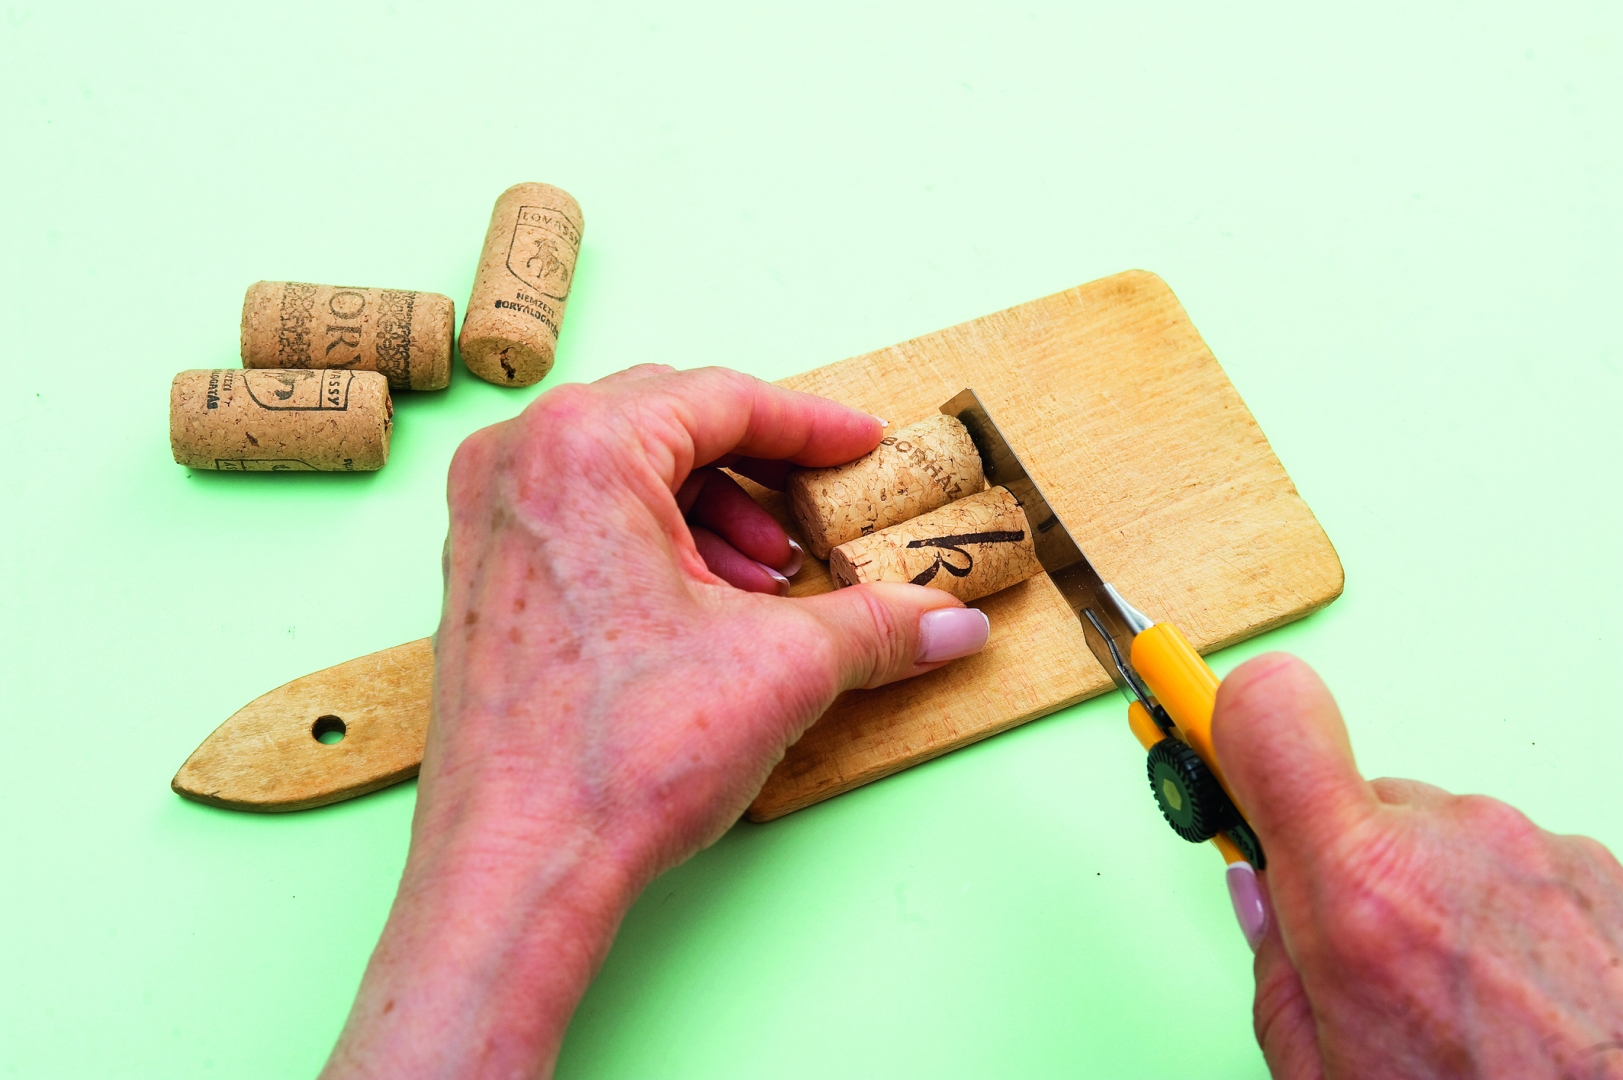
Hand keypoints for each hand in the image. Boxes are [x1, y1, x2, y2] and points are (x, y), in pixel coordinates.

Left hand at [322, 365, 990, 1078]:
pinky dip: (654, 538)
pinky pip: (580, 514)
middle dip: (756, 467)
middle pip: (667, 421)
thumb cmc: (616, 755)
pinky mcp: (479, 574)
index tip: (861, 444)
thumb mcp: (781, 670)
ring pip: (622, 469)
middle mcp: (518, 461)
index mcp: (584, 447)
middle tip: (817, 508)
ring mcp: (486, 518)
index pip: (722, 398)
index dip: (810, 424)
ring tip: (766, 578)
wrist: (517, 864)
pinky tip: (703, 604)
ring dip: (708, 508)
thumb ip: (878, 626)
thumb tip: (951, 622)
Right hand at [1214, 654, 1622, 1078]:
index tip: (1217, 732)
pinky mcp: (1603, 870)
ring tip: (1466, 999)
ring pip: (1445, 839)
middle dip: (1354, 868)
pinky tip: (1525, 996)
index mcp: (1359, 896)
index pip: (1271, 717)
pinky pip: (1519, 867)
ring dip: (1439, 899)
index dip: (1234, 717)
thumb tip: (1261, 899)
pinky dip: (1511, 919)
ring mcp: (1536, 850)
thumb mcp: (1325, 1076)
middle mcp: (1452, 845)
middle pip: (1362, 804)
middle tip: (1371, 958)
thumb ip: (1275, 973)